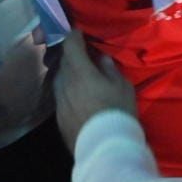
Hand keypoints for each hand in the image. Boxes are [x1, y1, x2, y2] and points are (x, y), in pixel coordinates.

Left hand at [54, 34, 138, 152]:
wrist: (104, 148)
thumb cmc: (117, 112)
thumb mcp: (122, 86)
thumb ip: (109, 69)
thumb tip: (101, 59)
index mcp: (79, 71)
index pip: (70, 45)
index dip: (74, 36)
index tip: (80, 33)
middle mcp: (64, 83)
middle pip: (63, 62)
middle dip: (72, 55)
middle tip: (84, 55)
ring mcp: (59, 101)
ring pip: (60, 80)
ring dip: (69, 74)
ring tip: (81, 77)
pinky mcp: (58, 118)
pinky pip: (61, 97)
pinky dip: (68, 92)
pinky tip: (79, 97)